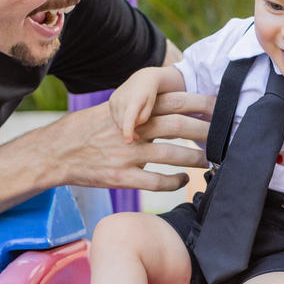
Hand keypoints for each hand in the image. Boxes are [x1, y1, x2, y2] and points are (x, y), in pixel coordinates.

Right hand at [41, 92, 213, 191]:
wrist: (57, 152)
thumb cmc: (90, 130)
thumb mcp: (115, 111)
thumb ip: (143, 109)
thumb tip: (175, 109)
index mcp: (133, 111)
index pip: (174, 101)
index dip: (201, 104)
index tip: (221, 108)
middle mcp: (132, 130)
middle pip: (177, 126)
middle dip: (206, 131)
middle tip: (225, 136)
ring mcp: (126, 154)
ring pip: (170, 155)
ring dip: (194, 158)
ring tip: (209, 161)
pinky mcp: (120, 177)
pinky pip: (154, 182)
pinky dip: (173, 182)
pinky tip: (182, 181)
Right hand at [109, 68, 163, 142]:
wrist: (142, 78)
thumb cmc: (150, 94)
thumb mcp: (151, 106)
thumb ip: (143, 118)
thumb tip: (132, 127)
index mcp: (134, 100)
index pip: (129, 118)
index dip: (128, 131)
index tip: (128, 141)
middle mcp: (121, 99)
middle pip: (122, 123)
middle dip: (129, 132)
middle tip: (137, 137)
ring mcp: (114, 99)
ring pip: (117, 121)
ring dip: (124, 126)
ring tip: (134, 124)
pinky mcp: (110, 100)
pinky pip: (114, 116)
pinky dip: (120, 119)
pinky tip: (128, 115)